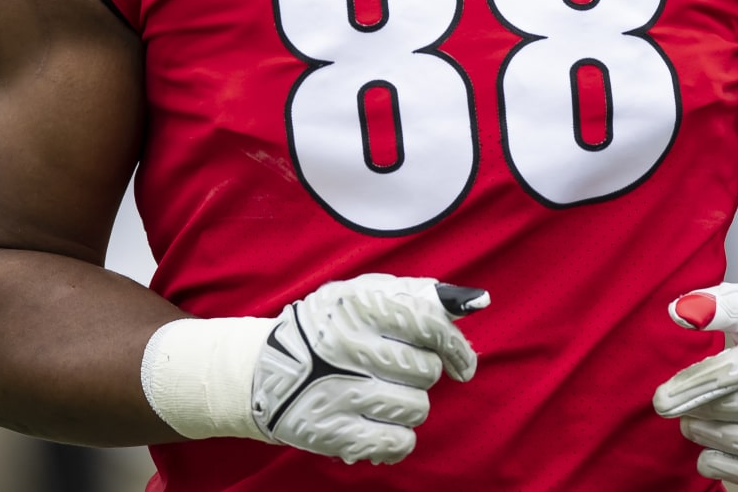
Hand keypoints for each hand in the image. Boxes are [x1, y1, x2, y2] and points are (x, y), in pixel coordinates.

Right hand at [250, 274, 488, 464]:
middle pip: (427, 371)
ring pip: (417, 408)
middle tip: (395, 370)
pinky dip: (398, 437)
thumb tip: (473, 303)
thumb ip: (417, 295)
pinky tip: (380, 422)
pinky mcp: (334, 432)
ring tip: (380, 394)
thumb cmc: (327, 328)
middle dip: (421, 373)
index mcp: (360, 305)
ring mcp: (340, 391)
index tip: (464, 363)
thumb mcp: (362, 295)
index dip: (456, 346)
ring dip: (409, 404)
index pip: (430, 324)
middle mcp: (349, 345)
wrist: (264, 371)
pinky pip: (399, 442)